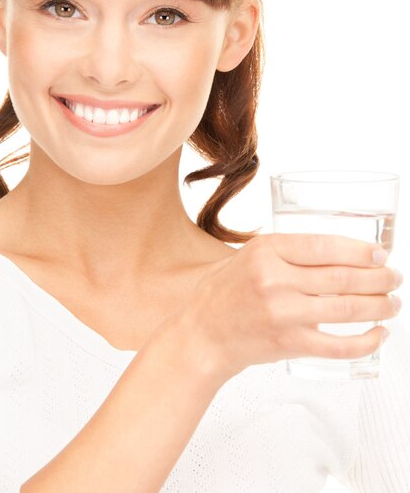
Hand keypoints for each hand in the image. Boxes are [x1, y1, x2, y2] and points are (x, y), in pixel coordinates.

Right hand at [181, 234, 401, 380]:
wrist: (201, 334)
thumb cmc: (223, 293)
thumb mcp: (249, 256)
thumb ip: (287, 251)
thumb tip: (340, 251)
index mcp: (266, 250)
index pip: (325, 246)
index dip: (360, 250)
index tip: (380, 254)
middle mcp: (275, 279)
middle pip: (343, 277)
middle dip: (378, 277)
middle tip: (393, 277)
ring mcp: (284, 314)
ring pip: (347, 308)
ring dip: (379, 305)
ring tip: (393, 302)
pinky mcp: (289, 344)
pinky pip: (338, 345)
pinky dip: (365, 341)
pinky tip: (379, 334)